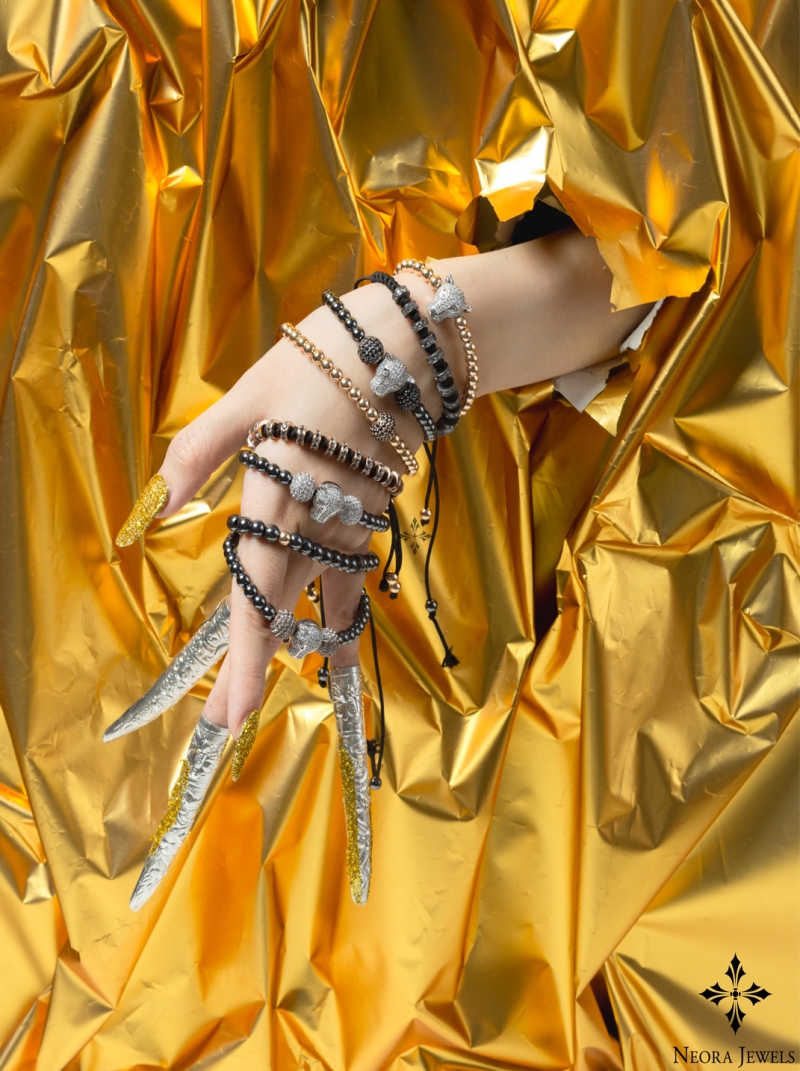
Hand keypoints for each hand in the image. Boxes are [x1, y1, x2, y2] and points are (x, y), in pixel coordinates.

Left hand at [116, 274, 454, 737]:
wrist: (412, 346)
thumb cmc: (322, 359)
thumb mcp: (250, 391)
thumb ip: (202, 449)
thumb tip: (162, 505)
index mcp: (277, 489)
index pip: (256, 586)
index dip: (245, 653)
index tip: (233, 709)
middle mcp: (315, 517)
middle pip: (284, 607)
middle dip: (255, 669)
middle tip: (229, 724)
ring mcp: (349, 520)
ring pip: (323, 600)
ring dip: (305, 651)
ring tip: (282, 697)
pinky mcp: (372, 514)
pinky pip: (352, 576)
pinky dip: (341, 616)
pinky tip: (336, 651)